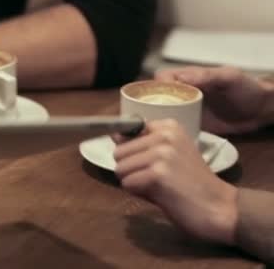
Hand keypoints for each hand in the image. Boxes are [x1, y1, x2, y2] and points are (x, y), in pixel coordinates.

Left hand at [114, 119, 237, 243]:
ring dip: (134, 182)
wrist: (219, 207)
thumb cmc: (191, 183)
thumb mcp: (169, 154)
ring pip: (120, 169)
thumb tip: (114, 134)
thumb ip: (143, 144)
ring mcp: (161, 153)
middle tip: (156, 179)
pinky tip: (161, 195)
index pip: (126, 132)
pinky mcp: (158, 173)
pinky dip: (139, 193)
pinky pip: (127, 184)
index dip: (132, 152)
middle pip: (119, 152)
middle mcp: (165, 135)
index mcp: (168, 126)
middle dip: (131, 170)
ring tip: (158, 186)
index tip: (150, 162)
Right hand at [156, 66, 272, 133]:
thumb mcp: (229, 77)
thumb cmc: (246, 88)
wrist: (260, 111)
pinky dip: (166, 130)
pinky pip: (174, 125)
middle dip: (148, 105)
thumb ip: (208, 75)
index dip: (155, 87)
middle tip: (148, 118)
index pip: (162, 78)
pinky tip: (164, 137)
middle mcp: (183, 92)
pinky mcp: (191, 123)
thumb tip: (182, 78)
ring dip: (154, 119)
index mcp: (189, 77)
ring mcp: (186, 108)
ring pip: (161, 111)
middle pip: (156, 95)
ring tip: (151, 130)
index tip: (154, 99)